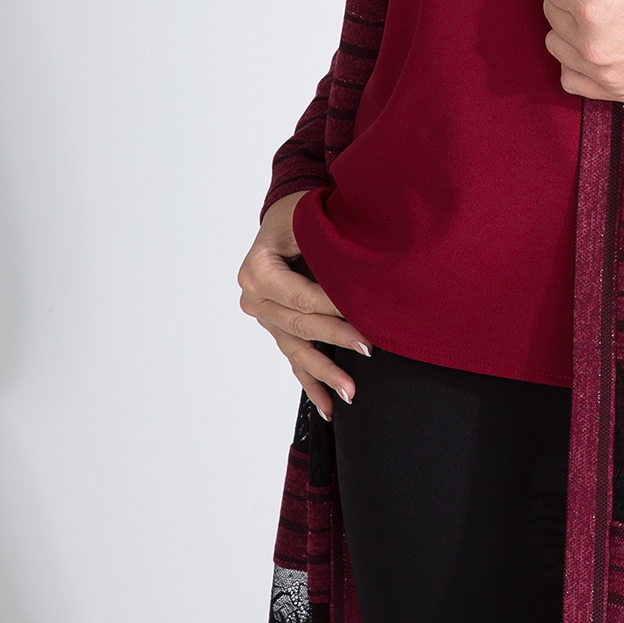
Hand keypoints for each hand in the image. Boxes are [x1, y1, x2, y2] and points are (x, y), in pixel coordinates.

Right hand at [236, 190, 370, 419]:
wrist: (288, 219)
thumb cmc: (303, 214)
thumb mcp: (310, 217)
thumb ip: (326, 244)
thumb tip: (364, 269)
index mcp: (258, 269)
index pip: (298, 295)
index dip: (331, 305)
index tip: (363, 312)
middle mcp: (255, 297)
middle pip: (298, 324)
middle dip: (335, 338)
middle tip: (368, 347)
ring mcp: (265, 318)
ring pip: (296, 350)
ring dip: (325, 373)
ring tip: (351, 393)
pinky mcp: (278, 331)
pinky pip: (294, 362)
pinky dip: (312, 384)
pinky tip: (328, 408)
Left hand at [536, 0, 623, 101]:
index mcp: (593, 5)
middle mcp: (591, 44)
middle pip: (549, 10)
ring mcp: (601, 73)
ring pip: (554, 43)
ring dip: (571, 28)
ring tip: (609, 19)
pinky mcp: (612, 92)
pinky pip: (568, 77)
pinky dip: (577, 62)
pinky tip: (602, 46)